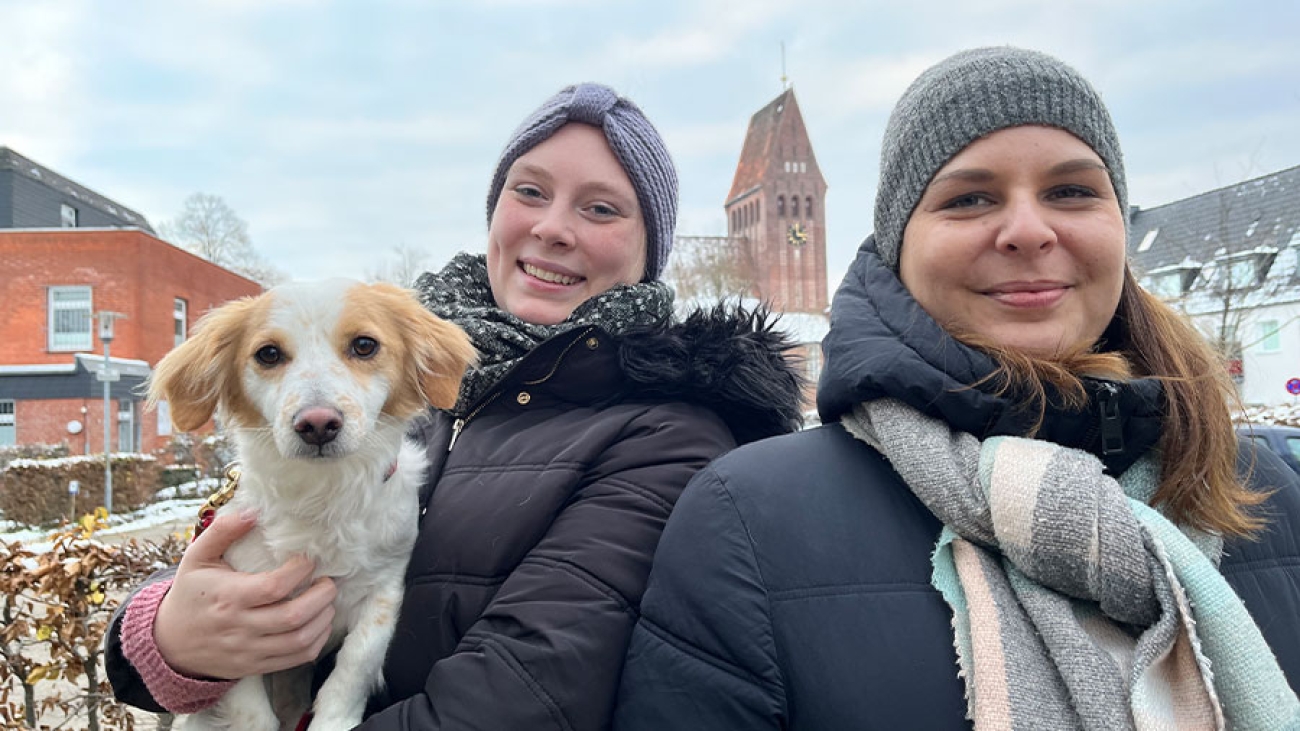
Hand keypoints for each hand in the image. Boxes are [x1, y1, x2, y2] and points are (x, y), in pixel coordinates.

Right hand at [153, 511, 337, 679]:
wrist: (169, 643)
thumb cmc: (190, 593)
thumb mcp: (196, 557)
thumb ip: (222, 531)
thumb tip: (253, 511)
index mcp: (228, 597)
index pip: (274, 587)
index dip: (300, 571)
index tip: (309, 559)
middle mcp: (240, 626)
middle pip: (294, 616)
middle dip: (322, 596)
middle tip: (329, 581)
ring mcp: (249, 650)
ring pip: (300, 640)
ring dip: (323, 619)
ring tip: (327, 601)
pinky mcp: (255, 666)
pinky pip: (295, 658)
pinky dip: (316, 641)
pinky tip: (319, 623)